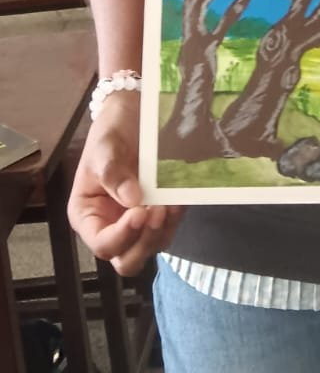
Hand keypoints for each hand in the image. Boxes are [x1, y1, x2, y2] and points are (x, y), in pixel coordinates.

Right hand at [67, 92, 183, 276]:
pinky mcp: (158, 212)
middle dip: (144, 243)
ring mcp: (136, 222)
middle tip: (157, 213)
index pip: (103, 244)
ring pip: (151, 247)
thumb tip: (130, 199)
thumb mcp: (104, 146)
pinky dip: (175, 220)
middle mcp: (111, 225)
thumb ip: (112, 172)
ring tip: (171, 203)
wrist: (133, 113)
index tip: (139, 212)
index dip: (122, 236)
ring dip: (163, 231)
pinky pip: (168, 229)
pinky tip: (179, 200)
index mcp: (88, 215)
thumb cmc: (110, 130)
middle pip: (127, 259)